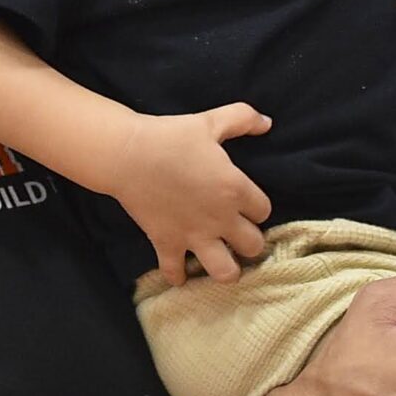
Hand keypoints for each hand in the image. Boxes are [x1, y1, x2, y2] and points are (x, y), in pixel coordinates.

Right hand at [122, 104, 273, 286]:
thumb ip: (243, 119)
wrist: (128, 154)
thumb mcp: (211, 121)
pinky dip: (178, 276)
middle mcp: (220, 218)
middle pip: (253, 246)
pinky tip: (181, 272)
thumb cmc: (171, 136)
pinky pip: (175, 273)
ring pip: (225, 271)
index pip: (264, 211)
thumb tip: (267, 122)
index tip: (247, 204)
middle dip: (250, 242)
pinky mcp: (167, 244)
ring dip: (226, 269)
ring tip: (222, 261)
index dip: (257, 208)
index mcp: (234, 189)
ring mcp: (193, 235)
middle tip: (239, 235)